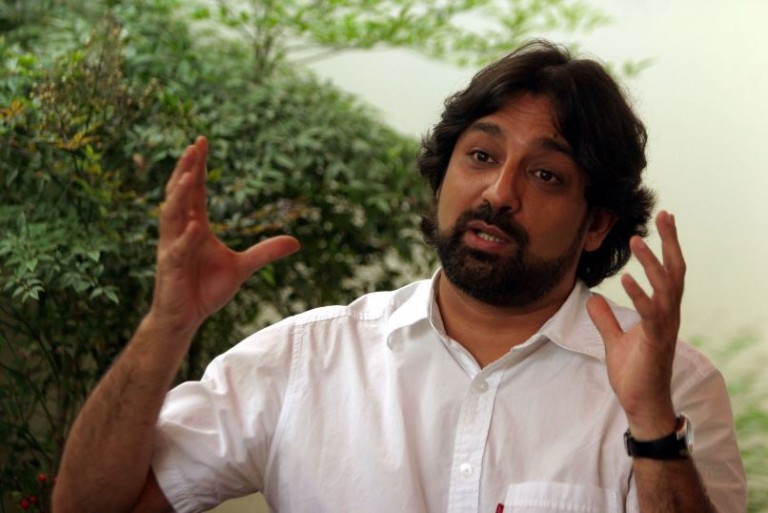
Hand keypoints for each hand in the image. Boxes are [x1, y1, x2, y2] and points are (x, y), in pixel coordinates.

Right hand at [150, 136, 299, 337]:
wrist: (186, 318)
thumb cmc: (206, 289)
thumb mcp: (242, 268)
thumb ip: (265, 252)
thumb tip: (296, 241)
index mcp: (194, 226)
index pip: (195, 191)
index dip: (198, 167)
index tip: (202, 142)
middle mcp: (178, 232)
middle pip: (179, 194)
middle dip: (185, 170)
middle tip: (194, 147)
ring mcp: (171, 248)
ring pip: (171, 216)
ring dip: (179, 195)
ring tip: (189, 175)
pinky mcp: (169, 269)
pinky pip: (177, 250)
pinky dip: (186, 238)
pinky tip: (195, 225)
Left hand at [587, 211, 684, 437]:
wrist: (641, 404)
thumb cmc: (634, 374)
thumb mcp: (614, 340)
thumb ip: (605, 319)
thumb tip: (593, 298)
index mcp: (661, 312)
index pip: (669, 272)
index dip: (667, 246)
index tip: (662, 220)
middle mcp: (668, 315)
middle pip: (676, 272)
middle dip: (670, 243)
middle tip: (664, 215)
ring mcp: (664, 328)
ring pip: (666, 288)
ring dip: (652, 264)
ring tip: (637, 241)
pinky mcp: (654, 343)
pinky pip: (651, 315)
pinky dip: (640, 296)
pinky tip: (626, 279)